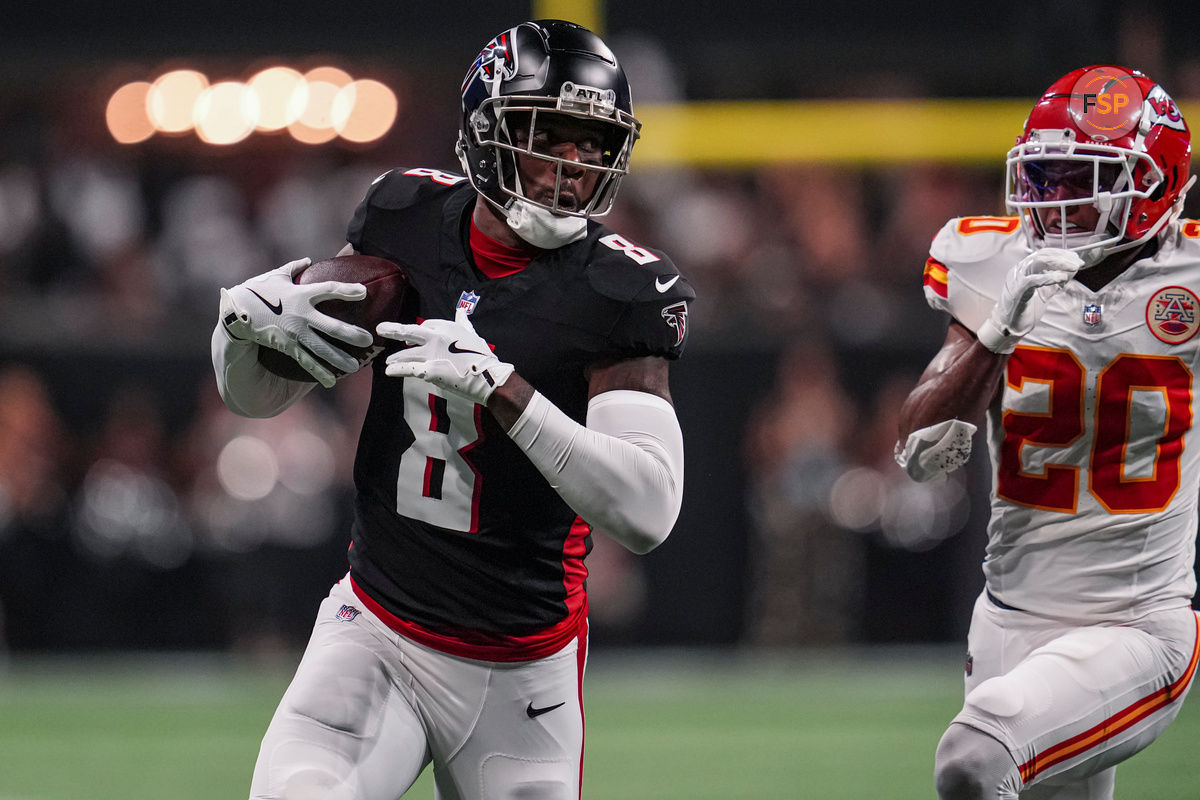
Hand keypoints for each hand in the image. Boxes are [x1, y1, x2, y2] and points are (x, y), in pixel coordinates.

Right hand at [220, 258, 372, 387]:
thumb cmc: (256, 291)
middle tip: (369, 340)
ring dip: (339, 359)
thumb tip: (308, 259)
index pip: (329, 289)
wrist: (234, 312)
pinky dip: (319, 372)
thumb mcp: (275, 276)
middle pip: (332, 326)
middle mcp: (301, 315)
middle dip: (352, 334)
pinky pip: (306, 361)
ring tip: (355, 366)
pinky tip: (332, 381)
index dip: (347, 290)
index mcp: (301, 294)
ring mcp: (294, 333)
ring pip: (322, 349)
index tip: (364, 292)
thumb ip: (293, 268)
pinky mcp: (286, 347)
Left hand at [378, 307, 514, 404]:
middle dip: (393, 330)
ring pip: (407, 353)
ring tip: (388, 361)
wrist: (488, 377)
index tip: (410, 337)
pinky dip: (397, 370)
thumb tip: (461, 311)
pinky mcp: (429, 370)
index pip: (426, 325)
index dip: (417, 332)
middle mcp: (436, 337)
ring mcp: (431, 354)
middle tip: (381, 329)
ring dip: (396, 357)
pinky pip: (409, 369)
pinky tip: (389, 371)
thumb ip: (463, 323)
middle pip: (409, 331)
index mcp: (446, 327)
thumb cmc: (482, 356)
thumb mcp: (472, 334)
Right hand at [976, 248, 1083, 353]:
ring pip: (1037, 262)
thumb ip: (1055, 281)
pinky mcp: (1017, 291)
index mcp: (1024, 269)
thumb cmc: (1026, 309)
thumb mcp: (1044, 292)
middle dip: (1063, 257)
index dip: (1062, 254)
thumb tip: (1071, 270)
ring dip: (1058, 263)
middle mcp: (1019, 270)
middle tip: (1077, 263)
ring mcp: (1016, 279)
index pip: (1044, 254)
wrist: (1010, 326)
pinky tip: (1061, 278)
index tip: (1076, 259)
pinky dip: (1049, 277)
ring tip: (1072, 268)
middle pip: (1042, 255)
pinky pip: (1033, 280)